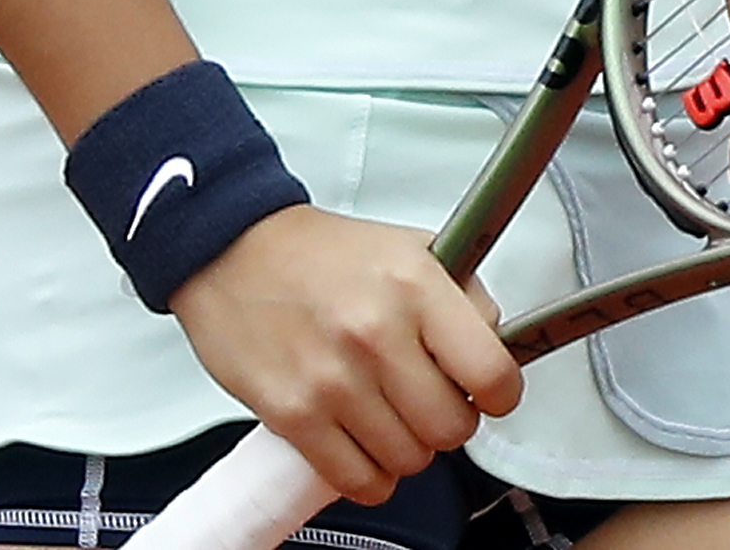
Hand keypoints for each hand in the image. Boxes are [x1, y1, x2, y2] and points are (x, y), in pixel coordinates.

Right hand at [166, 206, 524, 502]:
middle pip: (452, 428)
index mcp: (414, 285)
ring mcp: (333, 380)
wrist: (230, 250)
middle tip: (428, 400)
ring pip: (408, 460)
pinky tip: (362, 442)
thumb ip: (463, 296)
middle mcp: (376, 333)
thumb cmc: (320, 253)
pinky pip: (358, 480)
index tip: (488, 393)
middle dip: (449, 421)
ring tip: (387, 414)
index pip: (492, 373)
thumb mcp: (408, 247)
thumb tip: (498, 346)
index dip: (499, 394)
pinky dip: (369, 474)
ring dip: (406, 447)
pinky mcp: (293, 415)